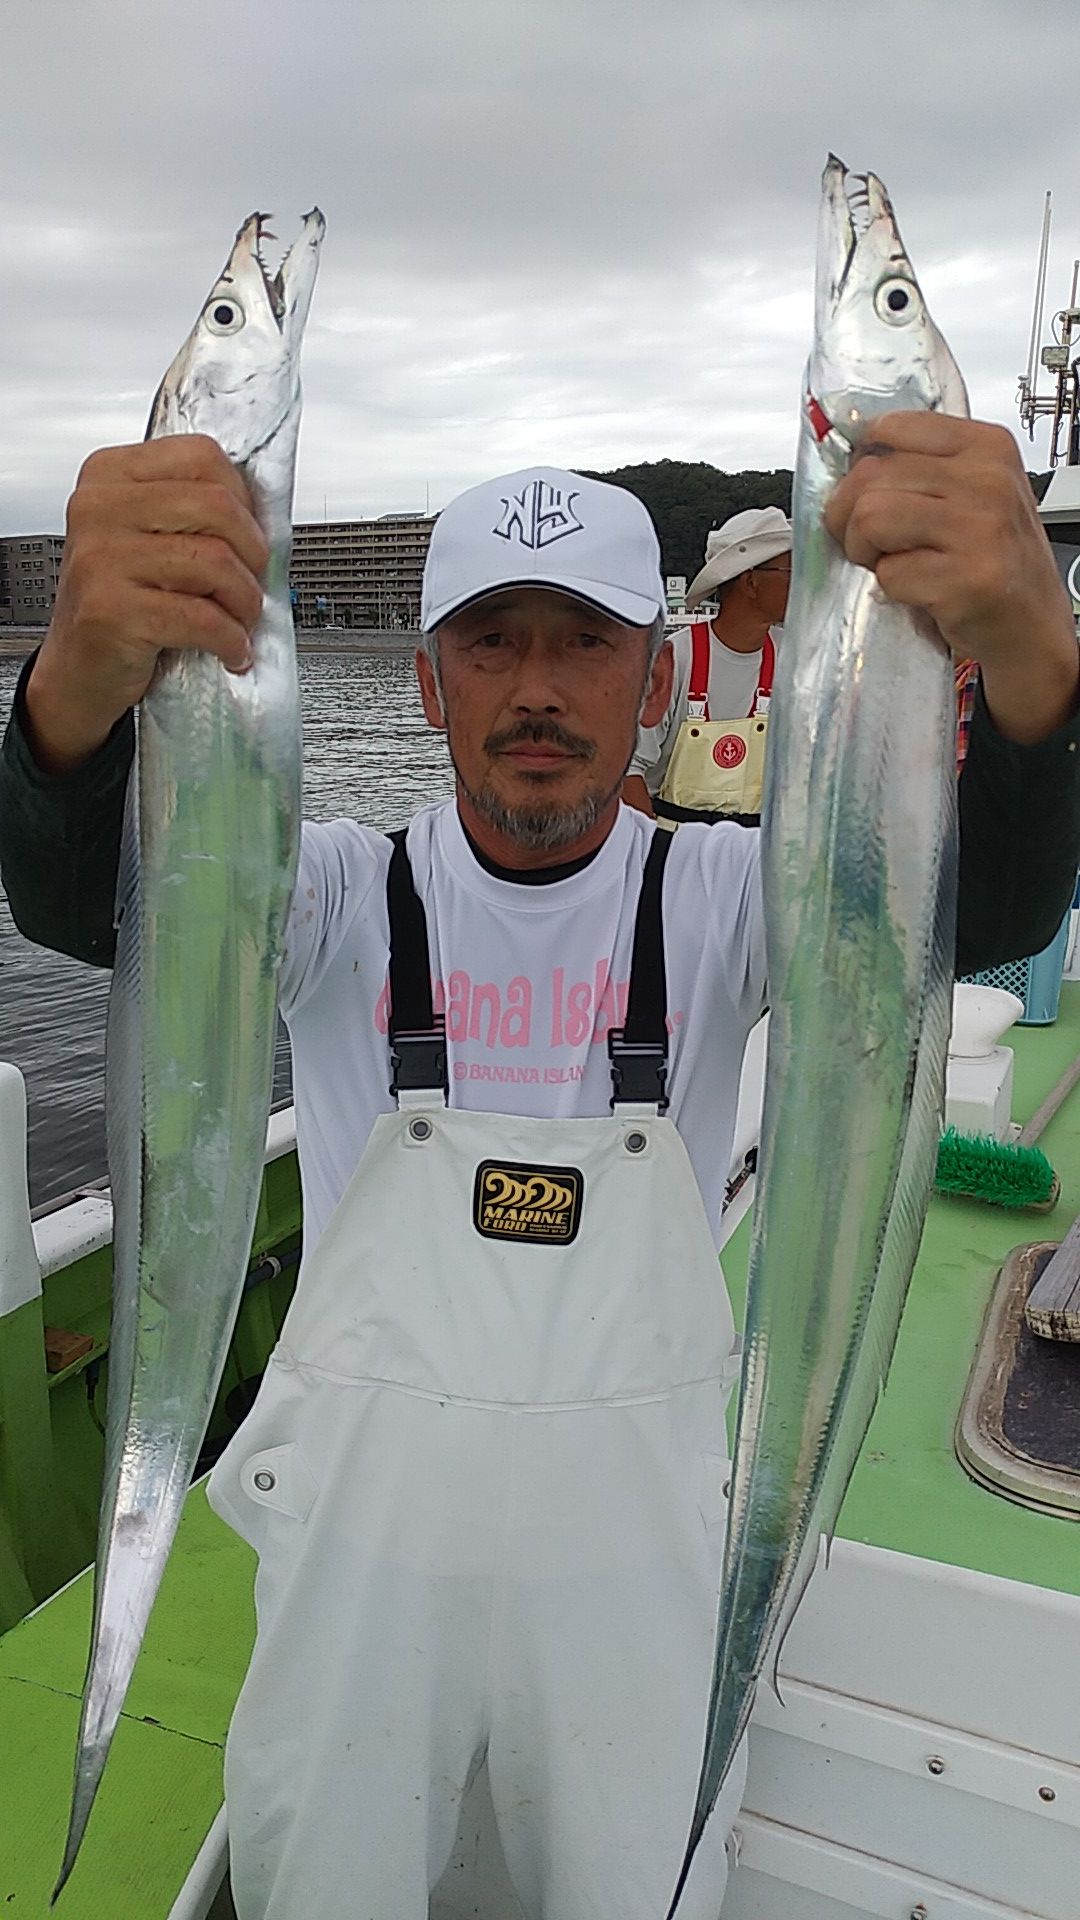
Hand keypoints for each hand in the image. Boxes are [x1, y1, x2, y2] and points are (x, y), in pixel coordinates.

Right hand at [25, 436, 268, 772]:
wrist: (79, 671)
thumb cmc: (123, 606)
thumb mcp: (148, 543)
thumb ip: (192, 516)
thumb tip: (264, 518)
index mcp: (110, 476)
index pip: (202, 456)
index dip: (243, 501)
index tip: (248, 538)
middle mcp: (99, 507)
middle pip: (217, 505)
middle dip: (253, 554)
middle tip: (251, 585)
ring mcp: (100, 556)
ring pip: (215, 561)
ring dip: (245, 602)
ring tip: (240, 622)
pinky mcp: (110, 609)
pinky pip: (202, 617)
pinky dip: (230, 640)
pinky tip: (230, 650)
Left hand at [823, 413, 1078, 743]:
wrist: (1032, 624)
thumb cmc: (992, 559)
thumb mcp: (974, 493)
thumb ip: (923, 468)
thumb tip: (847, 462)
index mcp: (986, 447)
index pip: (892, 428)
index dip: (859, 465)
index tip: (861, 492)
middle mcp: (986, 480)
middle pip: (870, 475)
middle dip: (849, 515)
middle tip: (866, 541)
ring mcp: (978, 529)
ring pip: (870, 517)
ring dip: (864, 550)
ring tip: (889, 563)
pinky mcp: (965, 580)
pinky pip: (889, 573)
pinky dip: (890, 589)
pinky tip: (920, 590)